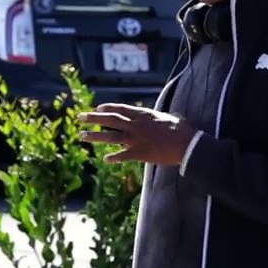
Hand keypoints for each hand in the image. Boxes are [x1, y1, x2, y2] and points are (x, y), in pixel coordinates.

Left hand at [78, 103, 198, 166]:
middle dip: (94, 118)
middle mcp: (136, 125)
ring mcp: (136, 139)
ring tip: (83, 136)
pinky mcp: (140, 153)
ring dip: (95, 137)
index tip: (97, 108)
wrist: (187, 145)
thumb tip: (162, 116)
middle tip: (80, 117)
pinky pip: (123, 156)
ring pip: (111, 137)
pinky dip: (114, 158)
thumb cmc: (182, 130)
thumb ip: (159, 117)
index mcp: (143, 115)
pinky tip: (105, 159)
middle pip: (110, 120)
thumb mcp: (169, 118)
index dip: (107, 108)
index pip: (120, 109)